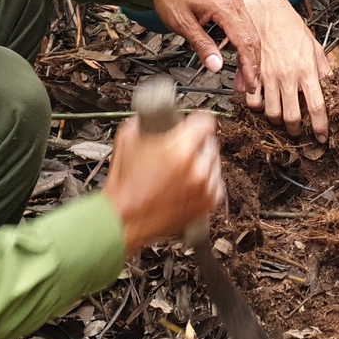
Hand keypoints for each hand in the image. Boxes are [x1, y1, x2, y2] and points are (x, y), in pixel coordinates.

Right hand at [107, 110, 225, 252]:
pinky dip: (206, 183)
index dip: (197, 121)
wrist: (122, 220)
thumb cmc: (124, 187)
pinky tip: (189, 184)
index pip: (206, 122)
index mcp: (180, 149)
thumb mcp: (127, 141)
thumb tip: (150, 118)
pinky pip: (216, 185)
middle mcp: (198, 168)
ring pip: (215, 164)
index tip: (194, 124)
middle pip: (211, 143)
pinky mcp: (208, 205)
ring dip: (202, 163)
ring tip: (182, 170)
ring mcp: (205, 188)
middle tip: (181, 150)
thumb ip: (144, 123)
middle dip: (197, 144)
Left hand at [152, 0, 259, 90]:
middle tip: (248, 85)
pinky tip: (238, 54)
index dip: (248, 66)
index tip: (249, 83)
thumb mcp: (183, 24)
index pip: (245, 41)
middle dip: (252, 64)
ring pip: (249, 31)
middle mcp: (234, 0)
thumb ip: (202, 46)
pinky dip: (242, 42)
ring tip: (242, 75)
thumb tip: (216, 66)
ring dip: (248, 54)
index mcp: (225, 6)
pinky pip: (243, 23)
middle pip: (252, 38)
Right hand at [243, 0, 329, 140]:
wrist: (262, 9)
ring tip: (281, 120)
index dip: (320, 126)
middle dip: (296, 130)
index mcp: (306, 70)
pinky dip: (257, 108)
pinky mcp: (251, 74)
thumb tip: (330, 85)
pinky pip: (252, 101)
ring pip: (271, 113)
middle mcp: (287, 77)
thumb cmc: (288, 24)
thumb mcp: (313, 44)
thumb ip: (322, 67)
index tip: (322, 136)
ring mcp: (268, 77)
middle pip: (292, 117)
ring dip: (277, 121)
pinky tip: (262, 104)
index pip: (316, 106)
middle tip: (299, 132)